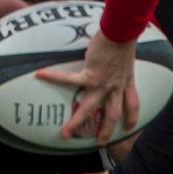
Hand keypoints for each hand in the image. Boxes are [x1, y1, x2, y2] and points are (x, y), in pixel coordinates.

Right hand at [37, 30, 138, 144]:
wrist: (121, 30)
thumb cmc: (125, 36)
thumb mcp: (128, 55)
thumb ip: (121, 62)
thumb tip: (114, 55)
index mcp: (126, 81)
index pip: (132, 104)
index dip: (131, 118)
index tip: (129, 127)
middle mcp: (115, 86)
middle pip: (112, 115)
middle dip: (106, 130)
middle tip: (100, 143)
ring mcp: (102, 83)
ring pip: (90, 108)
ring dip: (77, 122)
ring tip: (65, 133)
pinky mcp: (90, 75)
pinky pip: (69, 80)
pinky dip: (54, 77)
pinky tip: (40, 75)